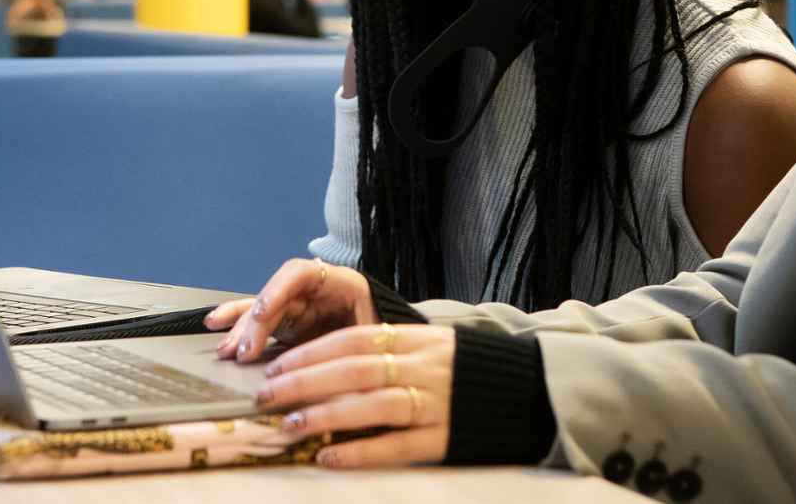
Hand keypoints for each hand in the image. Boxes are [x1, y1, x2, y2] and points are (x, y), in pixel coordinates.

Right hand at [205, 258, 377, 361]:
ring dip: (242, 330)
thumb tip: (340, 368)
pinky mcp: (288, 324)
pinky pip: (258, 320)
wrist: (395, 347)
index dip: (277, 291)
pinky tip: (215, 324)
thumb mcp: (380, 337)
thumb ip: (358, 345)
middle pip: (274, 297)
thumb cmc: (391, 338)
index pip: (300, 273)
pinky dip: (237, 322)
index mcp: (340, 283)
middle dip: (255, 324)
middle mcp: (313, 291)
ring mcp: (298, 306)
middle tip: (244, 353)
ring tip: (226, 350)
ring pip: (261, 311)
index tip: (262, 313)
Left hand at [257, 323, 453, 467]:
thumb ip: (389, 352)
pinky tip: (329, 458)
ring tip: (289, 426)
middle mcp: (425, 368)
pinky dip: (361, 452)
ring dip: (325, 416)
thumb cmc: (467, 372)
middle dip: (305, 382)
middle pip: (355, 369)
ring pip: (373, 405)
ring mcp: (437, 403)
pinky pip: (397, 446)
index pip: (354, 339)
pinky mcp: (446, 438)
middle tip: (266, 396)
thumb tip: (326, 365)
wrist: (529, 393)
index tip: (275, 365)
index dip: (311, 352)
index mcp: (418, 340)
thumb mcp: (432, 348)